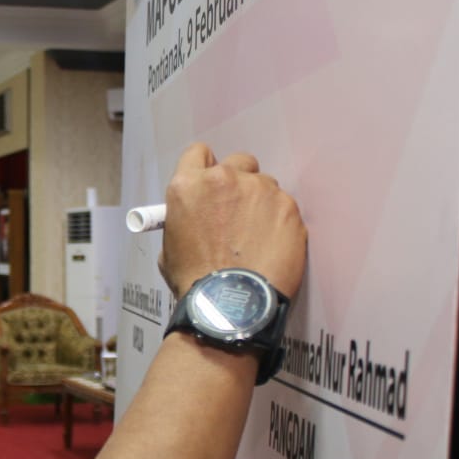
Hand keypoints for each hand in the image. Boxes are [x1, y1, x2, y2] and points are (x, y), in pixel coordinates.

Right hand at [159, 143, 306, 298]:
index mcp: (188, 185)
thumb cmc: (196, 281)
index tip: (210, 185)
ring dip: (260, 203)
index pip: (198, 153)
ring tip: (256, 237)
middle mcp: (224, 178)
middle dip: (238, 181)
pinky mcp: (288, 207)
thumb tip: (195, 217)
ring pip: (264, 185)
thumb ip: (184, 218)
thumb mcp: (169, 246)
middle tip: (237, 211)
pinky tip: (271, 247)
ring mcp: (260, 190)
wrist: (231, 305)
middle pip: (238, 161)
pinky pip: (284, 206)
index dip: (205, 168)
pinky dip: (279, 222)